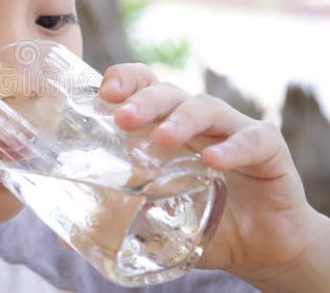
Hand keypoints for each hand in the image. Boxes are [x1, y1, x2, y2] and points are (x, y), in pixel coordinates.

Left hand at [98, 63, 315, 277]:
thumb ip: (116, 223)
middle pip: (170, 92)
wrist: (261, 249)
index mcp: (169, 128)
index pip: (144, 86)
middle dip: (144, 100)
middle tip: (123, 118)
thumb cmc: (205, 223)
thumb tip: (60, 238)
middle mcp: (199, 122)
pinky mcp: (270, 150)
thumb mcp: (155, 222)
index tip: (104, 93)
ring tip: (162, 139)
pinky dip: (234, 147)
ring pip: (207, 107)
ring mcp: (234, 131)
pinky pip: (254, 139)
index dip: (125, 80)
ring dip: (181, 120)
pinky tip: (215, 159)